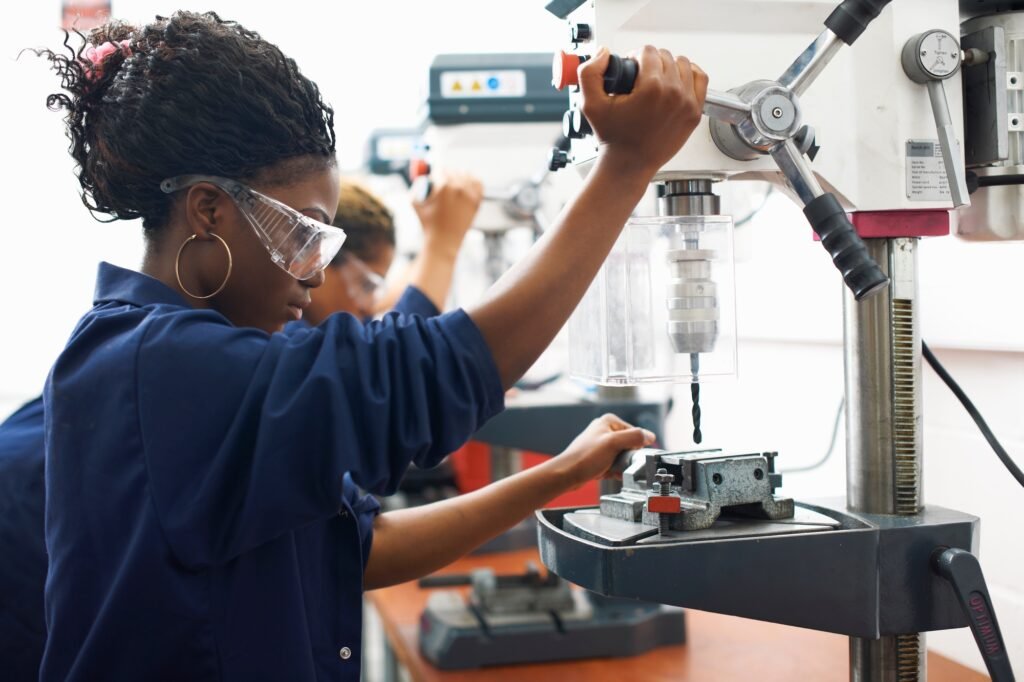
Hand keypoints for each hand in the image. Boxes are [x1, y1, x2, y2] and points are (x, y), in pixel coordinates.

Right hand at [411, 171, 483, 259]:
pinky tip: (466, 186)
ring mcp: (471, 194)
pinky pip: (478, 183)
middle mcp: (460, 188)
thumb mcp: (415, 202)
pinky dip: (472, 181)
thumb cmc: (427, 224)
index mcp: (444, 186)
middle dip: (445, 175)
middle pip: (453, 171)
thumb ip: (416, 185)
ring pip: (466, 174)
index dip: (436, 173)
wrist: (444, 241)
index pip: (441, 169)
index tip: (434, 177)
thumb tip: (421, 175)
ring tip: (452, 185)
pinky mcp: (477, 201)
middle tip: (441, 181)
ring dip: (459, 176)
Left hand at [557, 414, 655, 487]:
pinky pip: (614, 464)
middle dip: (627, 458)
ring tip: (610, 469)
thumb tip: (650, 436)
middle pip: (630, 446)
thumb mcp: (613, 443)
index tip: (629, 456)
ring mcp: (602, 444)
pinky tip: (608, 473)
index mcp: (609, 421)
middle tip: (618, 464)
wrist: (567, 474)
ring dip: (620, 466)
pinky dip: (614, 470)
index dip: (635, 447)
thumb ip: (634, 436)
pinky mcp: (599, 457)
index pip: (636, 433)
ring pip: (623, 456)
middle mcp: (605, 430)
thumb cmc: (585, 458)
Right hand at [579, 45, 707, 176]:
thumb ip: (589, 72)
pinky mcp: (694, 112)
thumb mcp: (590, 104)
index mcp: (651, 87)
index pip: (648, 51)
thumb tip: (604, 53)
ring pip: (682, 64)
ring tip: (656, 81)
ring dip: (669, 67)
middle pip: (665, 56)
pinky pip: (700, 79)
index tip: (631, 70)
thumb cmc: (613, 138)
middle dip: (650, 63)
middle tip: (640, 79)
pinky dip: (689, 74)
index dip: (635, 57)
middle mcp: (673, 93)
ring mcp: (687, 103)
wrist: (629, 164)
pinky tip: (676, 81)